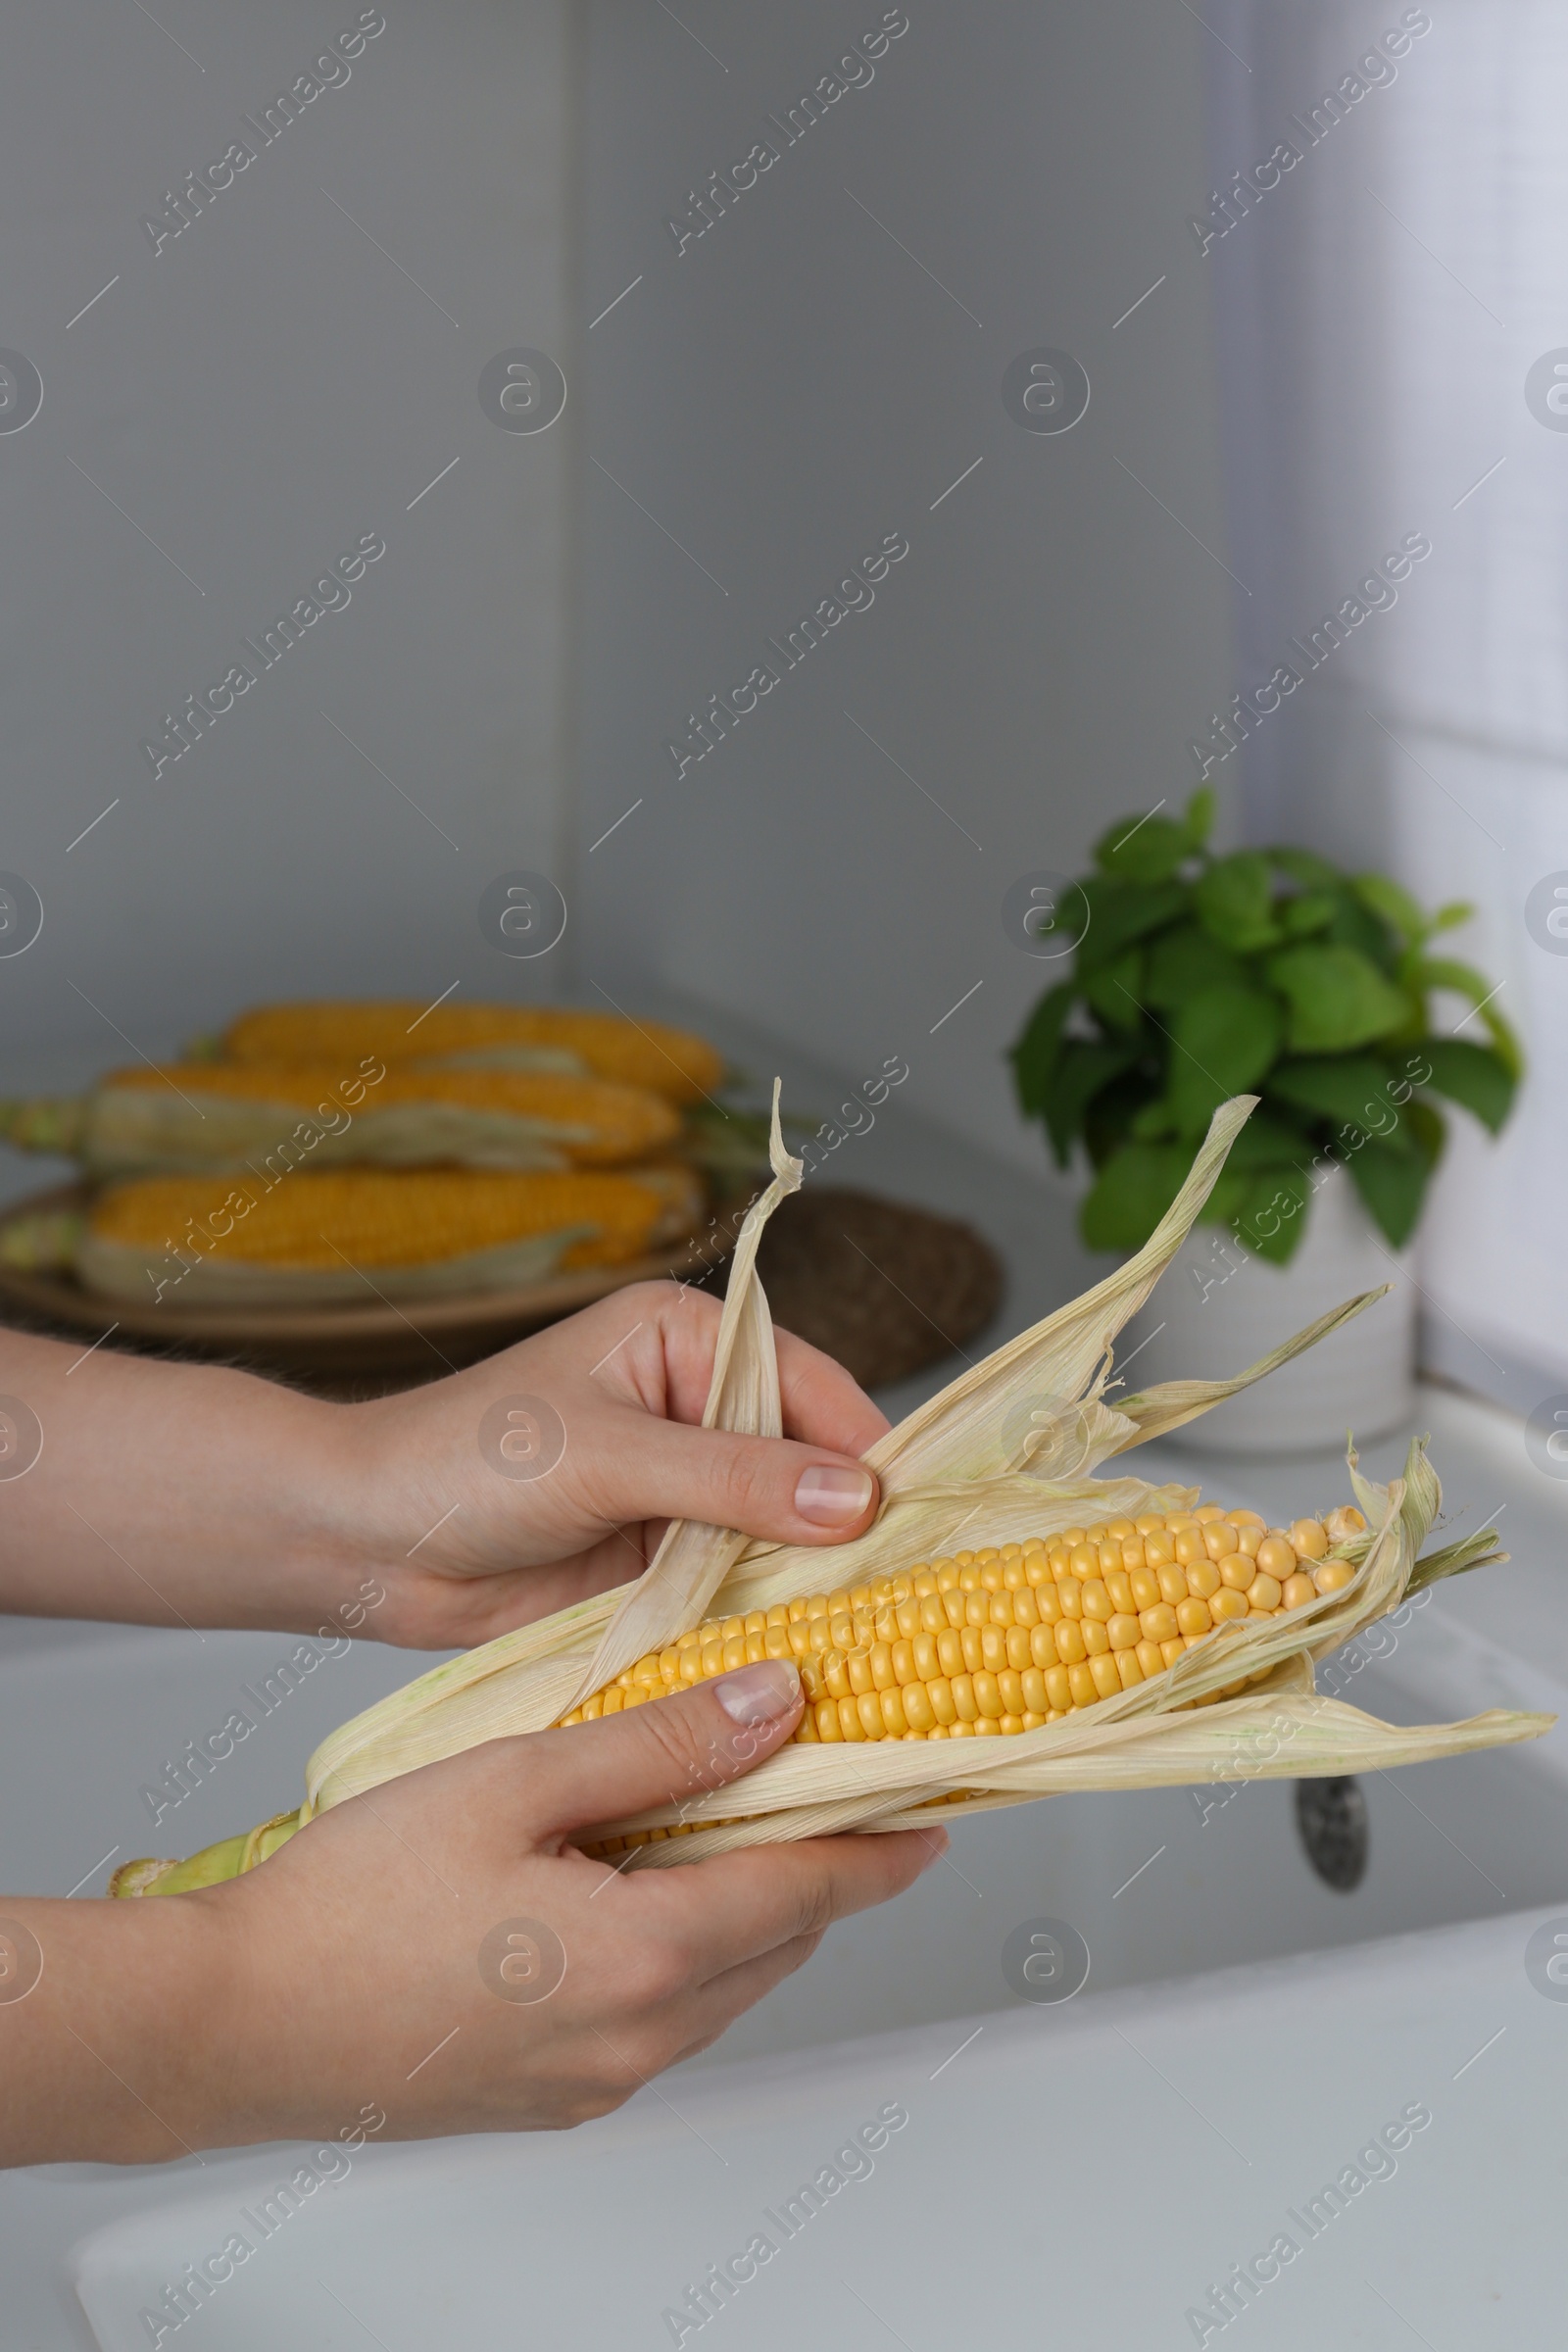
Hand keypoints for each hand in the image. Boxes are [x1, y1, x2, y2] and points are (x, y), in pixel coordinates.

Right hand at [0, 1661, 944, 2161]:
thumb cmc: (350, 1904)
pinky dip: (681, 1951)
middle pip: (776, 1942)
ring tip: (736, 1823)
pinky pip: (655, 2018)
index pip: (811, 1891)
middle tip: (836, 1793)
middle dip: (817, 1869)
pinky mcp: (545, 2094)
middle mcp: (637, 2039)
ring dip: (746, 1909)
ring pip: (717, 1983)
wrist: (229, 2022)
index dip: (881, 1843)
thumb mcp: (516, 1781)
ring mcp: (591, 2080)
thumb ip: (659, 1741)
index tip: (934, 1808)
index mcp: (646, 1958)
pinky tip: (635, 1889)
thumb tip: (774, 1704)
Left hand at [335, 1281, 889, 1649]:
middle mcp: (696, 1408)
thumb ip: (733, 1478)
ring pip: (780, 1534)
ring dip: (816, 1578)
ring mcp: (682, 1491)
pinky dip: (770, 1618)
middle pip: (807, 1464)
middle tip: (921, 1585)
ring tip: (886, 1629)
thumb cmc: (464, 1463)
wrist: (364, 1545)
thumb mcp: (607, 1458)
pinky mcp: (661, 1562)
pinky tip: (813, 1653)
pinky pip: (739, 1587)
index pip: (807, 1387)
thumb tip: (854, 1496)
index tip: (919, 1516)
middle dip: (849, 1522)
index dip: (864, 1451)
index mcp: (685, 1339)